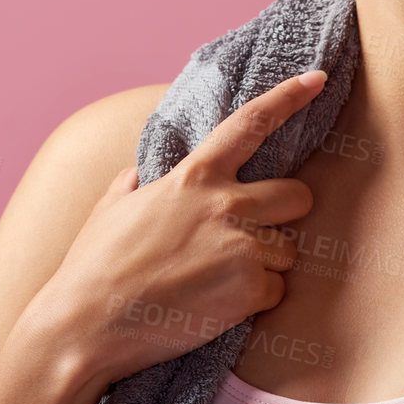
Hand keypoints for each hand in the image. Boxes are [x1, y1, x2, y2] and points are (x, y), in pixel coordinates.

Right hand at [28, 71, 327, 383]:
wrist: (87, 323)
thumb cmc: (93, 266)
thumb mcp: (110, 208)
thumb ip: (135, 184)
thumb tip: (138, 176)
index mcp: (193, 178)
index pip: (249, 125)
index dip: (287, 98)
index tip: (317, 79)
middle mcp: (225, 205)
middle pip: (298, 196)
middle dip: (285, 214)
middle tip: (254, 233)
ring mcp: (241, 247)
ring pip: (287, 251)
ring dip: (263, 266)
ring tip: (214, 280)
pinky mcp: (249, 291)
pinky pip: (275, 292)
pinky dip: (253, 302)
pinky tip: (214, 305)